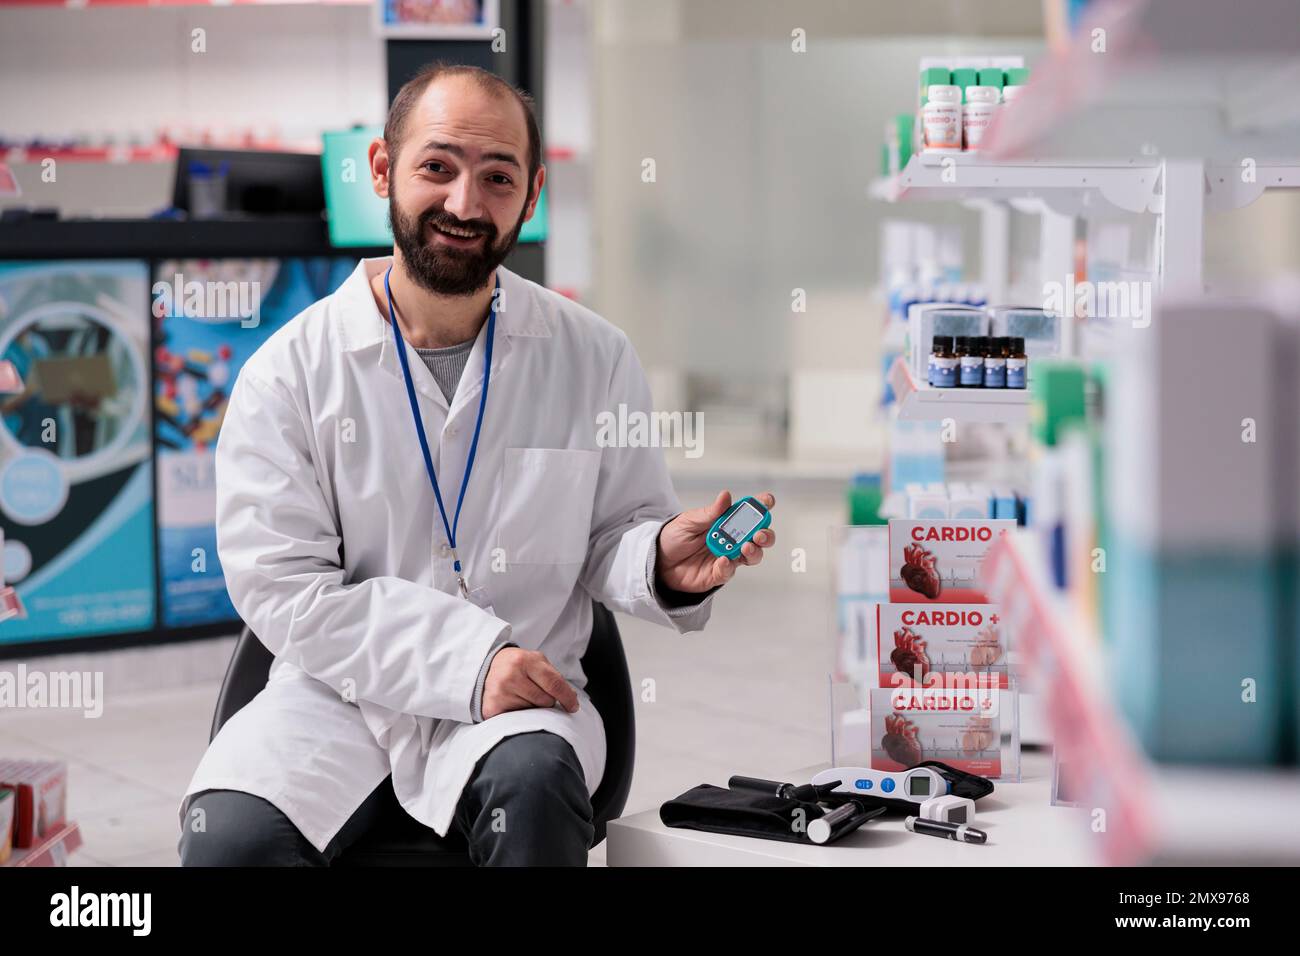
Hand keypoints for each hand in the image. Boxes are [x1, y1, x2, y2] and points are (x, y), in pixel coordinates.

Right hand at [481, 647, 579, 719]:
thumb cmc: (518, 666)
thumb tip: (572, 699)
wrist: (486, 667)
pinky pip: (518, 719)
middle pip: (545, 700)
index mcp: (525, 660)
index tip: (573, 707)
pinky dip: (520, 715)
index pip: (554, 684)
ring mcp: (500, 692)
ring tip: (522, 695)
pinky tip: (513, 703)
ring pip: (533, 711)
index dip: (567, 698)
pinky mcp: (492, 707)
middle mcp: (511, 675)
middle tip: (536, 692)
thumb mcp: (536, 662)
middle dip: (548, 700)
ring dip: (533, 707)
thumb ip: (554, 678)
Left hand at [655, 490, 775, 592]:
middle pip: (760, 537)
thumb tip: (726, 496)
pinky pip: (730, 571)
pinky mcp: (719, 574)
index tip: (767, 501)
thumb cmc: (675, 538)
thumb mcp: (689, 521)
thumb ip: (710, 512)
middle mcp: (732, 539)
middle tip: (759, 533)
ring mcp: (728, 557)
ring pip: (753, 555)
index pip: (749, 513)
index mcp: (726, 521)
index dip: (761, 506)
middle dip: (765, 534)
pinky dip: (728, 566)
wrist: (659, 562)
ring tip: (745, 547)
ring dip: (754, 551)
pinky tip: (722, 561)